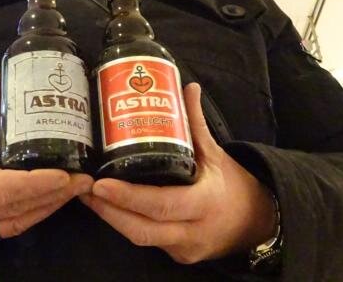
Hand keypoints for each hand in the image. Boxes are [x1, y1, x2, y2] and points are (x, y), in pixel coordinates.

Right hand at [0, 69, 92, 251]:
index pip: (0, 188)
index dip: (35, 184)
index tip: (64, 175)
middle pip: (15, 209)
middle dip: (54, 195)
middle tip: (85, 179)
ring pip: (14, 225)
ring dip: (47, 208)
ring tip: (75, 190)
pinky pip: (5, 232)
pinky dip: (29, 217)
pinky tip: (49, 203)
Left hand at [80, 83, 275, 263]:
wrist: (259, 223)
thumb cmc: (235, 185)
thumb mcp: (216, 153)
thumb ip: (196, 122)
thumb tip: (186, 87)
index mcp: (204, 202)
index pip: (161, 204)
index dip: (128, 197)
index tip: (101, 183)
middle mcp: (193, 231)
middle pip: (142, 229)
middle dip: (107, 210)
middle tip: (83, 187)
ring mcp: (184, 248)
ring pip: (140, 238)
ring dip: (110, 218)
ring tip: (86, 194)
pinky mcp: (177, 256)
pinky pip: (147, 241)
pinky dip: (125, 223)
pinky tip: (107, 206)